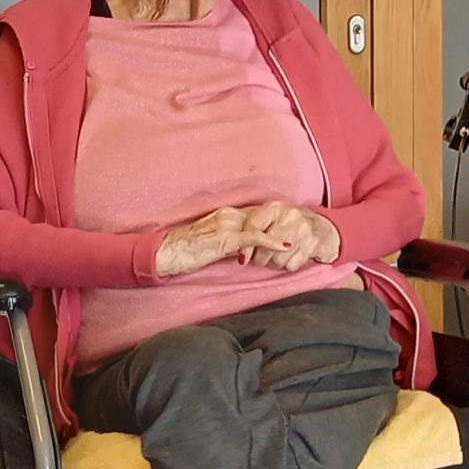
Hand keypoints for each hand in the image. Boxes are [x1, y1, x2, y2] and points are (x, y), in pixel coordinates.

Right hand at [156, 206, 289, 276]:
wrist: (166, 253)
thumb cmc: (184, 252)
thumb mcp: (211, 245)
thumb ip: (229, 244)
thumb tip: (244, 252)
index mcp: (224, 214)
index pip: (256, 216)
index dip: (273, 224)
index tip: (289, 228)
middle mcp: (227, 215)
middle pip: (262, 219)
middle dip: (282, 227)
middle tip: (302, 233)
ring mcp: (226, 224)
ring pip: (261, 227)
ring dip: (280, 235)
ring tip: (300, 242)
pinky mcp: (224, 238)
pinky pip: (253, 238)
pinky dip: (270, 241)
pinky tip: (284, 246)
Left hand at [233, 202, 341, 272]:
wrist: (324, 228)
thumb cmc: (291, 224)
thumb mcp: (273, 218)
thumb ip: (255, 227)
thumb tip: (236, 245)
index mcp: (275, 208)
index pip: (252, 227)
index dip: (245, 246)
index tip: (243, 258)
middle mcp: (289, 216)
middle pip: (264, 249)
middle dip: (261, 259)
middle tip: (264, 258)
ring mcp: (302, 230)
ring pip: (277, 260)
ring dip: (275, 264)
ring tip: (279, 257)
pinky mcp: (313, 244)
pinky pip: (291, 265)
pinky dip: (289, 265)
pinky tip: (292, 257)